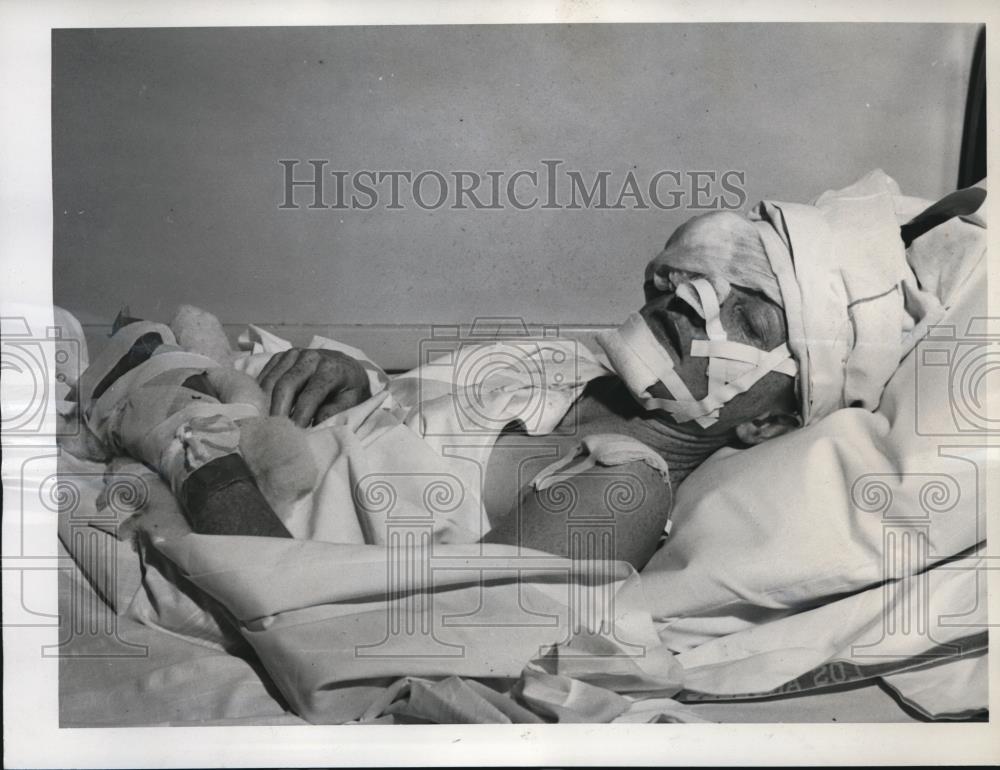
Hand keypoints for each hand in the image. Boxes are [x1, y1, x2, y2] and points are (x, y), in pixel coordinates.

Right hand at [257, 348, 371, 426]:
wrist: (347, 367)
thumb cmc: (349, 389)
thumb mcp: (351, 402)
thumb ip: (334, 412)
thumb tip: (314, 424)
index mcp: (331, 370)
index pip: (310, 396)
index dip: (299, 417)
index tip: (293, 434)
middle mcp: (311, 358)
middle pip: (286, 385)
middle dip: (277, 411)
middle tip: (272, 431)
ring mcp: (294, 354)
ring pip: (272, 380)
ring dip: (264, 402)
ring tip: (263, 423)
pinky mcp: (282, 356)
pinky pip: (265, 374)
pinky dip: (260, 392)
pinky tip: (260, 408)